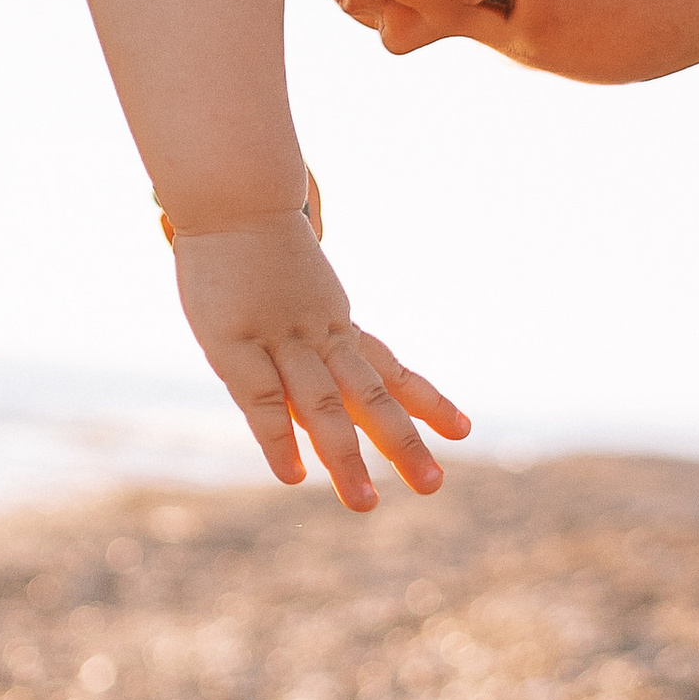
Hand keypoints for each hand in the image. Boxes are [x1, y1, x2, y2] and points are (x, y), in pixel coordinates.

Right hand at [170, 210, 469, 511]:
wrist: (235, 193)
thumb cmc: (255, 238)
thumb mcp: (294, 283)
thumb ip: (309, 319)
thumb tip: (320, 355)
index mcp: (335, 322)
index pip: (391, 367)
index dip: (427, 400)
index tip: (464, 430)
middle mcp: (321, 335)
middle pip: (371, 395)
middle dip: (403, 443)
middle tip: (433, 486)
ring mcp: (282, 340)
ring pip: (325, 405)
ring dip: (347, 457)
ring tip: (365, 506)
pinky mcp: (235, 345)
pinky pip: (263, 401)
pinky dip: (278, 441)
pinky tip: (294, 479)